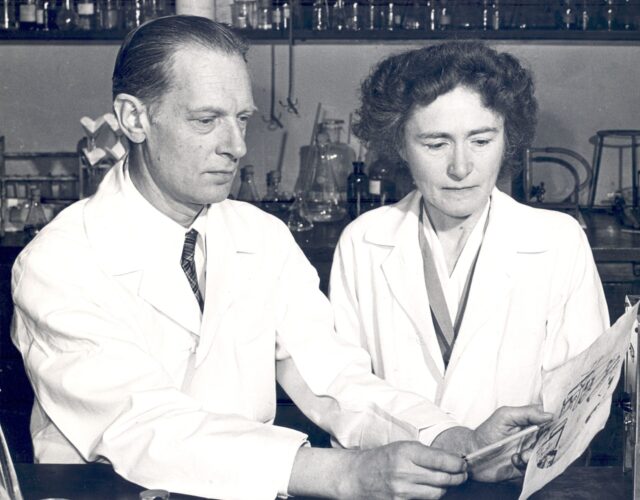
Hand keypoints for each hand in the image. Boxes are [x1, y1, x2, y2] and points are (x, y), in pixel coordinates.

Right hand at [346, 441, 467, 498]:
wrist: (358, 476)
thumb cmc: (383, 458)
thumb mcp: (403, 447)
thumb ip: (427, 454)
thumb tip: (454, 460)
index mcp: (406, 452)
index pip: (442, 460)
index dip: (458, 464)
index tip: (464, 463)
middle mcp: (404, 472)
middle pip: (444, 479)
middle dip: (458, 476)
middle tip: (462, 473)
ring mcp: (402, 491)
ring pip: (438, 493)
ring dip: (446, 487)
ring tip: (448, 480)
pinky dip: (432, 495)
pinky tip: (432, 489)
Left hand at [470, 405, 552, 481]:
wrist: (473, 453)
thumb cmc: (487, 432)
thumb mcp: (505, 416)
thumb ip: (526, 413)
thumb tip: (550, 414)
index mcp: (529, 422)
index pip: (549, 420)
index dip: (557, 420)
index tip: (562, 422)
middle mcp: (532, 437)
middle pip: (552, 439)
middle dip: (549, 442)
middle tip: (539, 443)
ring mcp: (529, 452)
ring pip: (545, 454)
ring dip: (535, 455)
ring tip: (522, 455)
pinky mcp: (525, 467)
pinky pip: (535, 468)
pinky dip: (526, 464)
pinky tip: (514, 459)